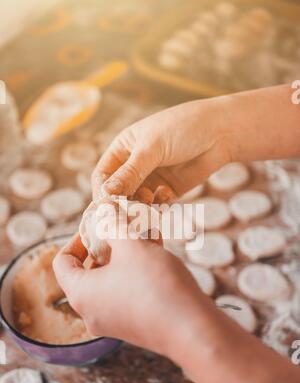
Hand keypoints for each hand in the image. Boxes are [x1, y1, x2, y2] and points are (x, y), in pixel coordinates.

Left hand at [52, 234, 210, 356]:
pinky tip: (159, 250)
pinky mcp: (135, 324)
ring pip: (114, 279)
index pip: (62, 262)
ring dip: (128, 254)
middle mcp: (92, 312)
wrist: (192, 329)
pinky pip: (129, 291)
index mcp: (80, 294)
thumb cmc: (155, 285)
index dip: (77, 238)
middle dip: (109, 243)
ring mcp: (114, 321)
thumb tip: (103, 208)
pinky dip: (138, 271)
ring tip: (147, 233)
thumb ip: (113, 224)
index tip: (99, 225)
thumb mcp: (131, 246)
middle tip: (126, 226)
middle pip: (90, 270)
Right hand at [92, 98, 230, 199]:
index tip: (108, 207)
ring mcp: (151, 179)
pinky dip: (158, 206)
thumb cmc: (183, 128)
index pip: (103, 176)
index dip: (103, 192)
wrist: (221, 132)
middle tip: (130, 213)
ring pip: (136, 203)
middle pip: (118, 193)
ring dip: (141, 207)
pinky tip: (166, 196)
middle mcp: (134, 166)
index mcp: (123, 149)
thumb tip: (105, 193)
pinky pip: (155, 206)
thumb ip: (130, 173)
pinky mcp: (168, 191)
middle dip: (123, 204)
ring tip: (150, 204)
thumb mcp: (152, 148)